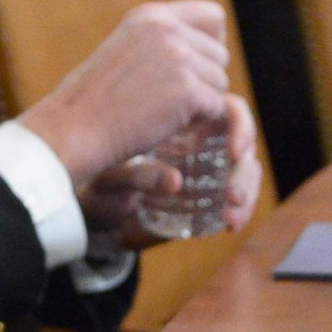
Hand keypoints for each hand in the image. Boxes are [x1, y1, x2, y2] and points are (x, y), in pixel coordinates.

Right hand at [18, 2, 231, 187]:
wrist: (74, 129)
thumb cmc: (95, 100)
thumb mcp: (126, 50)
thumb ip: (162, 42)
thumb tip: (213, 47)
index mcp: (152, 16)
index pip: (213, 16)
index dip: (210, 44)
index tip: (192, 68)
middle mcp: (167, 28)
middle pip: (219, 55)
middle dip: (203, 81)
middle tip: (171, 102)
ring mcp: (178, 58)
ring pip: (219, 83)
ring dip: (200, 104)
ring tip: (163, 113)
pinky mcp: (187, 90)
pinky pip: (216, 106)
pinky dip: (196, 123)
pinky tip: (167, 125)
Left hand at [81, 95, 264, 246]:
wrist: (85, 191)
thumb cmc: (97, 173)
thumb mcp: (111, 174)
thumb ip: (139, 175)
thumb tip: (175, 182)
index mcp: (177, 113)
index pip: (226, 108)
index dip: (240, 128)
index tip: (235, 154)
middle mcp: (196, 133)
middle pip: (242, 139)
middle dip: (243, 169)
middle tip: (233, 197)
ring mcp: (205, 161)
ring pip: (245, 167)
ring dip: (246, 191)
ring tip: (231, 218)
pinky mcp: (209, 189)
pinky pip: (237, 194)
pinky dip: (241, 209)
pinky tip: (231, 223)